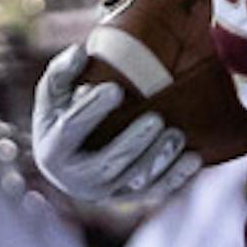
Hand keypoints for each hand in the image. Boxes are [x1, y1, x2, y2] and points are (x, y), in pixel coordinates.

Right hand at [30, 44, 196, 203]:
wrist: (73, 154)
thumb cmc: (65, 112)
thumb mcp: (54, 92)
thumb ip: (62, 70)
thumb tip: (80, 51)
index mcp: (52, 149)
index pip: (70, 130)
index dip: (92, 110)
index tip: (116, 89)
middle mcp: (75, 178)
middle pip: (106, 164)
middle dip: (132, 143)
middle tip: (156, 120)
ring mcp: (105, 191)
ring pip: (133, 181)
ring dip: (157, 160)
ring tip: (177, 134)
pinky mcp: (129, 195)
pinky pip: (154, 191)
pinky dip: (175, 177)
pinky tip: (194, 158)